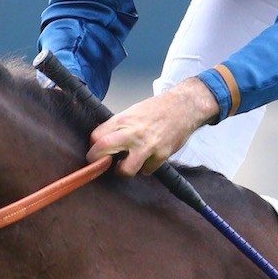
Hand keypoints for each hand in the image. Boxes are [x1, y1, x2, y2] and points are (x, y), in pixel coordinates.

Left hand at [88, 78, 221, 176]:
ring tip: (126, 165)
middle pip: (104, 149)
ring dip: (124, 171)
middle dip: (98, 161)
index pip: (97, 136)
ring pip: (126, 170)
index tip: (96, 151)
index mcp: (123, 119)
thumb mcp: (132, 111)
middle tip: (101, 164)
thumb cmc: (156, 109)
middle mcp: (133, 132)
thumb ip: (117, 126)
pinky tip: (147, 158)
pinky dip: (145, 168)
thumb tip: (101, 141)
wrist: (183, 107)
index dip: (94, 146)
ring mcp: (148, 145)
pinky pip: (146, 171)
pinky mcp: (161, 155)